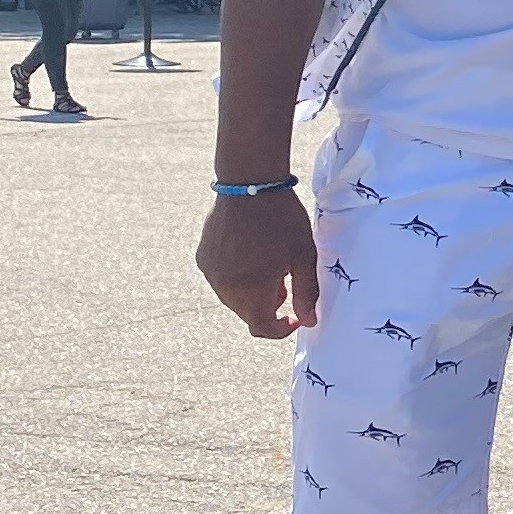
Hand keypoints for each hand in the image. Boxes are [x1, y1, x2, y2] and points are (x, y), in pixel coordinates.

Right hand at [196, 186, 320, 338]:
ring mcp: (210, 272)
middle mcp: (224, 287)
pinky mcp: (202, 257)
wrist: (249, 184)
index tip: (295, 318)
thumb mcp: (303, 256)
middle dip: (268, 307)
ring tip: (269, 268)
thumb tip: (309, 322)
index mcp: (250, 290)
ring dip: (251, 293)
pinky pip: (221, 280)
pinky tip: (250, 256)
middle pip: (247, 314)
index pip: (262, 328)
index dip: (281, 329)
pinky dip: (237, 278)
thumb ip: (306, 293)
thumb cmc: (282, 220)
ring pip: (233, 298)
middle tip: (285, 283)